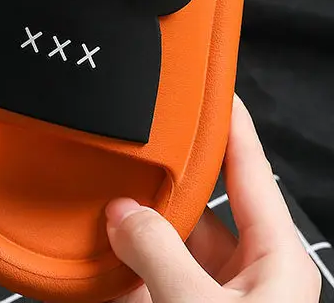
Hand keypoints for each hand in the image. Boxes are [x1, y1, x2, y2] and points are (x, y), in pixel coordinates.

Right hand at [106, 96, 321, 301]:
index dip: (230, 124)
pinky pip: (151, 278)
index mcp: (276, 260)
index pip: (250, 171)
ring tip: (99, 200)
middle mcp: (249, 275)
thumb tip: (121, 210)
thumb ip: (158, 250)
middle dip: (160, 182)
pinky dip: (122, 266)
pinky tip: (93, 250)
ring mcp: (215, 297)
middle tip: (128, 149)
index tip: (209, 87)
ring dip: (135, 228)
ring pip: (170, 244)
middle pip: (200, 207)